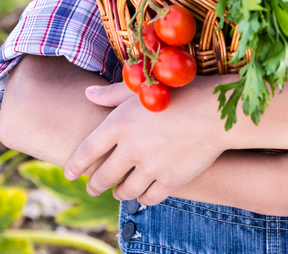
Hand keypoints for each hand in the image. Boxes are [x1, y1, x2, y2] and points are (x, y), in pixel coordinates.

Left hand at [64, 81, 225, 205]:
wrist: (217, 111)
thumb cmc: (181, 92)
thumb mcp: (143, 89)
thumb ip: (111, 94)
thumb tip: (88, 94)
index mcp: (119, 123)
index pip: (86, 151)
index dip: (74, 165)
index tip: (69, 173)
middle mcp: (131, 148)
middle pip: (102, 176)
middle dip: (94, 184)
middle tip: (92, 187)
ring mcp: (151, 167)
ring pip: (125, 191)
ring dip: (119, 192)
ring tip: (119, 190)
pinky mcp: (171, 180)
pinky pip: (148, 197)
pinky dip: (143, 197)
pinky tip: (143, 193)